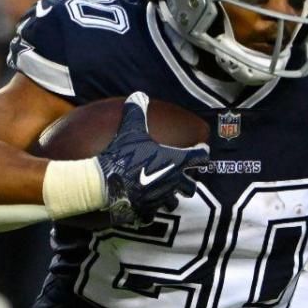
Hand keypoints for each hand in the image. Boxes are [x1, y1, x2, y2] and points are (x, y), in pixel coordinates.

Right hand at [96, 92, 207, 227]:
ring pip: (174, 202)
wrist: (105, 184)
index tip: (201, 149)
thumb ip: (136, 112)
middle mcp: (173, 182)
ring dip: (171, 197)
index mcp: (175, 162)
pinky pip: (152, 213)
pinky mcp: (146, 211)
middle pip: (190, 186)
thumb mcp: (130, 130)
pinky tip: (143, 205)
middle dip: (188, 181)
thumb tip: (138, 94)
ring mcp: (160, 199)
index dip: (201, 151)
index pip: (200, 156)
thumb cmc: (122, 155)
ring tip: (164, 191)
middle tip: (183, 176)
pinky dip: (149, 209)